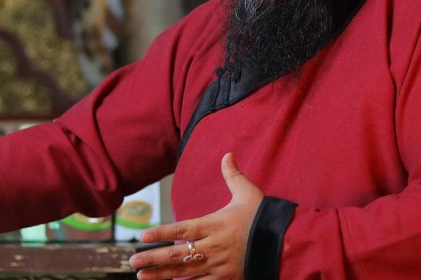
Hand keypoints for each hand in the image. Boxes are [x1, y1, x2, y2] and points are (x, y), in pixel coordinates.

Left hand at [129, 152, 263, 279]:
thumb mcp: (249, 193)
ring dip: (162, 276)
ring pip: (185, 273)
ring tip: (142, 277)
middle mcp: (214, 247)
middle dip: (154, 259)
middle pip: (178, 254)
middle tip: (133, 261)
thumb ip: (233, 175)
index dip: (161, 233)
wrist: (287, 243)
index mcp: (215, 225)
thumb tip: (227, 154)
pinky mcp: (227, 278)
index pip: (182, 230)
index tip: (142, 236)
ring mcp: (219, 265)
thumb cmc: (264, 217)